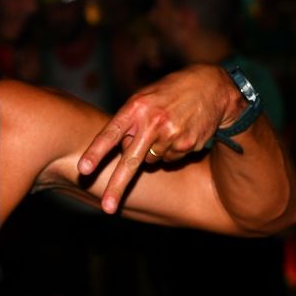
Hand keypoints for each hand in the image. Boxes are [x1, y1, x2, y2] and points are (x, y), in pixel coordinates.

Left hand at [78, 64, 237, 212]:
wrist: (211, 87)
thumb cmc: (168, 93)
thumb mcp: (144, 98)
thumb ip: (128, 121)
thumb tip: (118, 150)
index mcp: (136, 108)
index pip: (111, 133)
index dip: (96, 153)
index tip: (84, 169)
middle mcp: (152, 122)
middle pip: (130, 161)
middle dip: (117, 186)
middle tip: (107, 208)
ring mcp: (171, 135)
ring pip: (150, 161)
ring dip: (151, 153)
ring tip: (164, 129)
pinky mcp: (188, 145)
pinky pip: (170, 160)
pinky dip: (170, 151)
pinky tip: (179, 132)